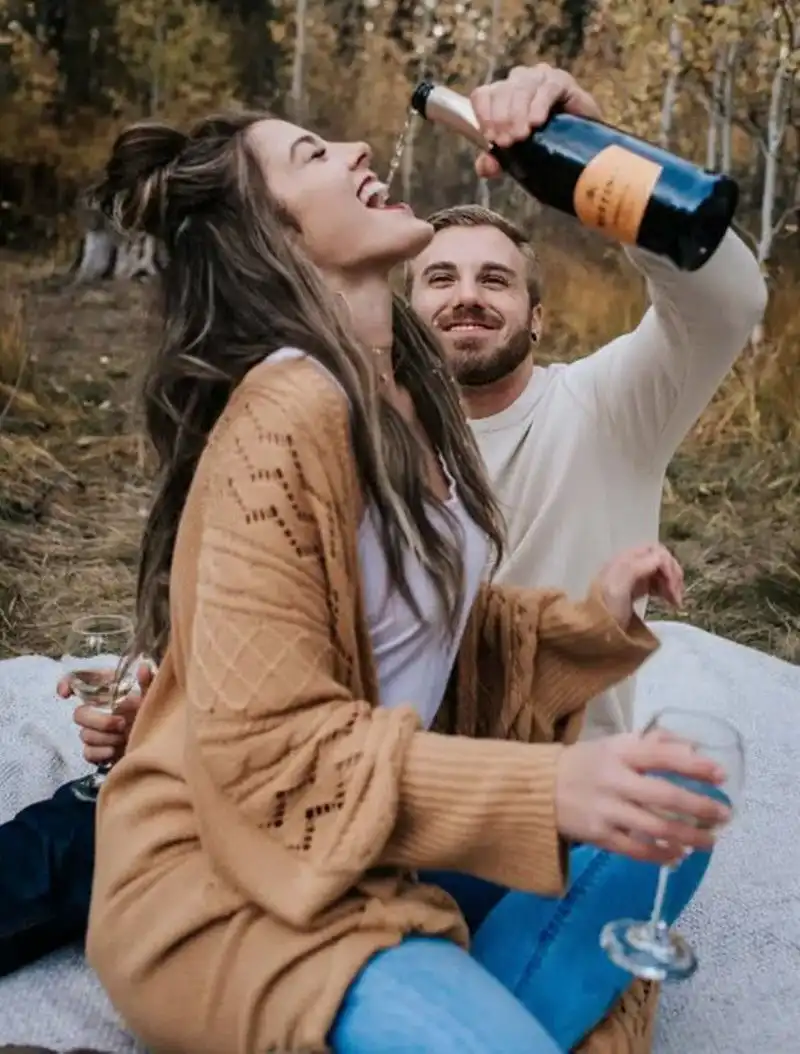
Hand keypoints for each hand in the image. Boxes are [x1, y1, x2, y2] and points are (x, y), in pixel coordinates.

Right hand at [57, 662, 153, 764]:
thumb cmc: (154, 714)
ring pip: (85, 735)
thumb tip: (143, 667)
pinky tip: (114, 751)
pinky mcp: (98, 751)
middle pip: (79, 714)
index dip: (67, 684)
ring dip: (105, 738)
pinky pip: (88, 752)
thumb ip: (148, 682)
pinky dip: (100, 752)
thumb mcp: (153, 697)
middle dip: (100, 721)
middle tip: (122, 724)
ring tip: (125, 738)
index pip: (79, 682)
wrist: (160, 743)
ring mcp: (96, 732)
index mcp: (108, 693)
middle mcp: (98, 711)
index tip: (66, 694)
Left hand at [470, 63, 601, 178]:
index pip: (482, 96)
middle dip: (502, 119)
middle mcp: (517, 82)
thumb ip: (496, 162)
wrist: (581, 147)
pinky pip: (547, 87)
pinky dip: (540, 104)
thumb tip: (484, 168)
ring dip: (518, 113)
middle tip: (507, 142)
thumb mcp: (515, 157)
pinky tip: (537, 121)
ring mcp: (539, 77)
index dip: (484, 115)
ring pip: (521, 88)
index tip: (490, 138)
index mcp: (500, 96)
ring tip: (521, 136)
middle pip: (501, 92)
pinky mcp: (561, 80)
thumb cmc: (543, 147)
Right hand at [555, 730, 731, 864]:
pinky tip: (678, 855)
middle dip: (699, 807)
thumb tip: (692, 746)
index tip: (721, 775)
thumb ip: (651, 743)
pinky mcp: (599, 836)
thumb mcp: (613, 744)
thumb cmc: (584, 764)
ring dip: (688, 837)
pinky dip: (662, 854)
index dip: (694, 764)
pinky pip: (637, 849)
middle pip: (664, 795)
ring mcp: (606, 810)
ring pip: (656, 827)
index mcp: (618, 752)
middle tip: (724, 816)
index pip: (662, 755)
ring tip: (710, 842)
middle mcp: (613, 780)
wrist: (536, 790)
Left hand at [597, 543, 683, 628]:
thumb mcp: (621, 583)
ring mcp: (633, 576)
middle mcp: (630, 563)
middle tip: (677, 596)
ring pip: (660, 571)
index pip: (658, 552)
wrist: (593, 628)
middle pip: (661, 560)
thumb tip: (662, 558)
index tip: (673, 590)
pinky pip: (656, 582)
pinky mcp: (635, 589)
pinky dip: (665, 589)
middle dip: (673, 575)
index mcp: (627, 559)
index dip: (670, 568)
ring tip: (675, 602)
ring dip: (671, 583)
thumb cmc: (607, 606)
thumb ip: (641, 565)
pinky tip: (669, 601)